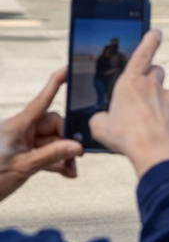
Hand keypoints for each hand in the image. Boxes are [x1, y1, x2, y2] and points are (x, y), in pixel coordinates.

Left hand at [0, 67, 83, 201]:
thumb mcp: (24, 167)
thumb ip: (52, 155)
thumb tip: (77, 147)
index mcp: (18, 125)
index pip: (42, 100)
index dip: (56, 83)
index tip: (68, 69)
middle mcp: (21, 129)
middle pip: (55, 125)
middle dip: (68, 141)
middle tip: (75, 159)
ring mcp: (23, 141)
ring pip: (53, 141)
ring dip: (63, 155)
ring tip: (70, 171)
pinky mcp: (24, 153)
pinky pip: (46, 152)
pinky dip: (57, 161)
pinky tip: (65, 172)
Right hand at [89, 30, 168, 177]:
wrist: (155, 150)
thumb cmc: (125, 137)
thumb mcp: (100, 126)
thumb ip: (101, 117)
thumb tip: (103, 119)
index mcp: (130, 82)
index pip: (143, 52)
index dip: (150, 39)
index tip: (156, 31)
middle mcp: (152, 85)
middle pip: (156, 71)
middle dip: (150, 78)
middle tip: (141, 94)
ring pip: (164, 93)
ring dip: (157, 102)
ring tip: (146, 122)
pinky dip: (167, 117)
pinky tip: (158, 130)